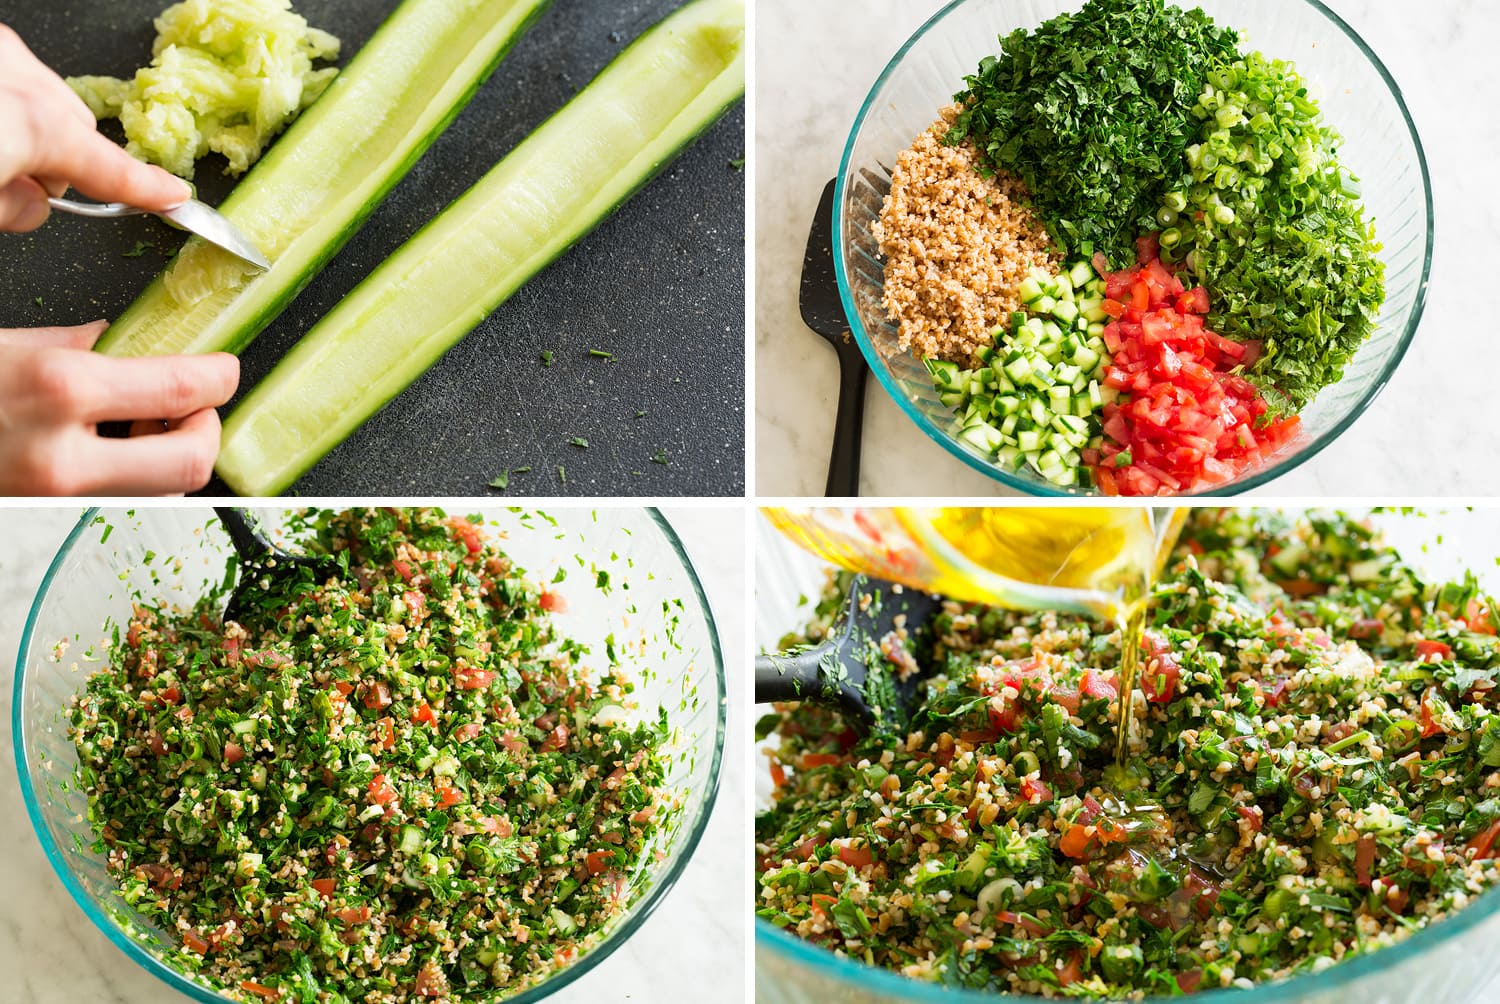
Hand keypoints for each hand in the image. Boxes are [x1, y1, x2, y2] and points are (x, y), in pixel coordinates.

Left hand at [0, 23, 189, 230]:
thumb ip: (13, 207)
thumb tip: (31, 205)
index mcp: (36, 123)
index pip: (111, 170)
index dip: (149, 190)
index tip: (175, 196)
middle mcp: (23, 78)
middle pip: (74, 132)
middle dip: (56, 162)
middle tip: (15, 186)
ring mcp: (3, 56)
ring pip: (42, 100)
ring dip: (28, 129)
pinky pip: (15, 79)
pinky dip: (9, 104)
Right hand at [0, 324, 239, 494]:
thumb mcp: (1, 346)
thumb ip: (69, 343)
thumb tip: (115, 338)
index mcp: (59, 389)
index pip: (179, 389)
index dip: (218, 379)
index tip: (224, 371)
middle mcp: (65, 457)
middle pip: (192, 462)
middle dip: (206, 431)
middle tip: (194, 408)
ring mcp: (59, 501)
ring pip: (164, 493)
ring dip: (171, 457)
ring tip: (137, 426)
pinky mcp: (50, 521)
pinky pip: (124, 503)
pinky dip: (137, 478)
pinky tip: (108, 451)